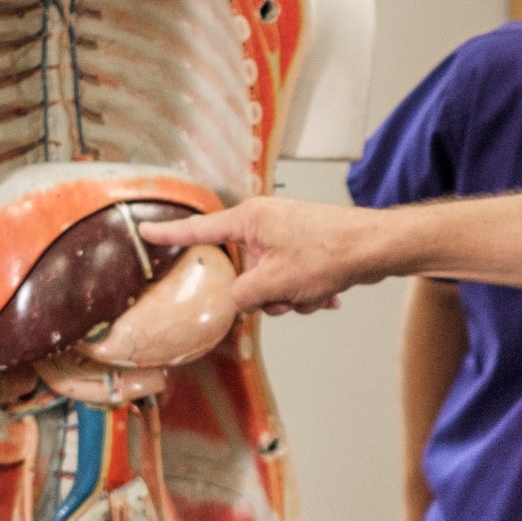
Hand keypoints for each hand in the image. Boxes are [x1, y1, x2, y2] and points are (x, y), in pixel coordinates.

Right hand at [141, 198, 381, 313]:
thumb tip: (237, 300)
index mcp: (250, 219)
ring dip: (289, 298)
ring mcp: (287, 235)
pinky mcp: (306, 248)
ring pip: (269, 282)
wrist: (376, 248)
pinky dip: (306, 293)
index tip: (145, 231)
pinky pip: (291, 280)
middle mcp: (265, 222)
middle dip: (264, 293)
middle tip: (286, 295)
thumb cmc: (329, 254)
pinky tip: (329, 295)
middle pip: (241, 271)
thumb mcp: (274, 283)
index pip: (199, 230)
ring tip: (313, 293)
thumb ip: (241, 296)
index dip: (170, 234)